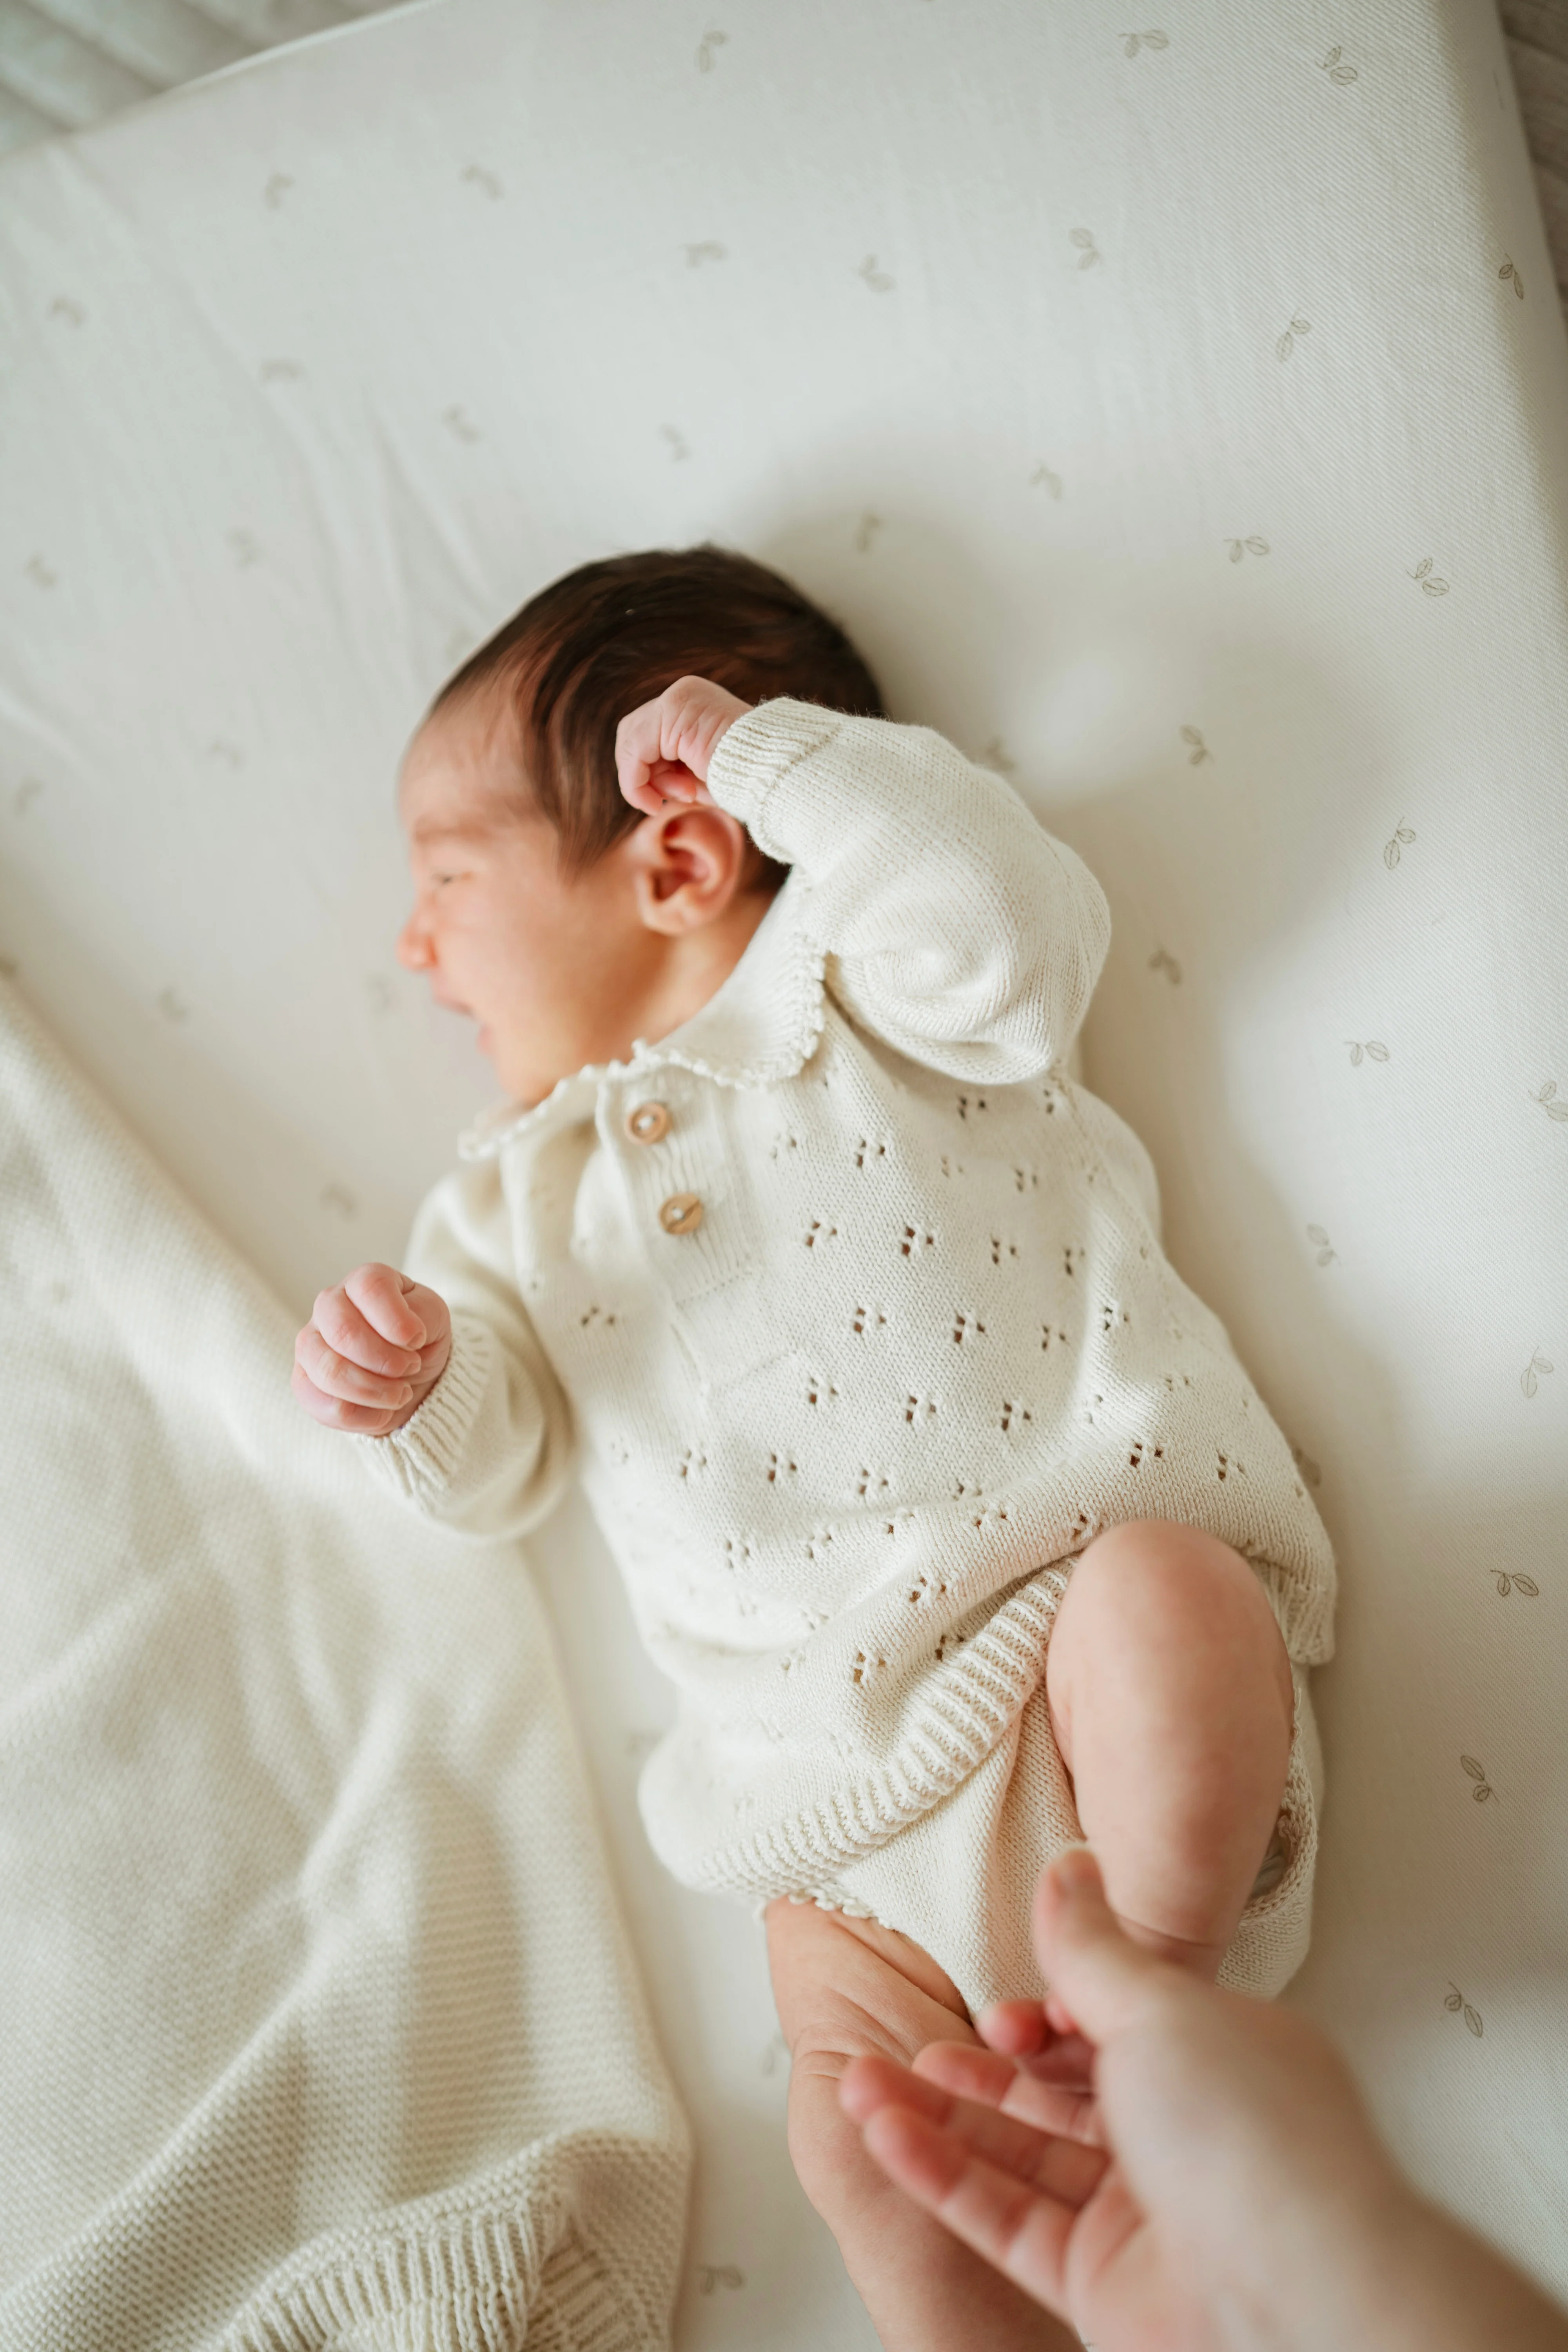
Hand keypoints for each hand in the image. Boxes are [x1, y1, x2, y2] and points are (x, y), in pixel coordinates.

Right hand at [292, 1263, 450, 1435]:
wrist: (409, 1377)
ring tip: (401, 1393)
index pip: (371, 1287)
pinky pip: (327, 1407)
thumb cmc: (419, 1339)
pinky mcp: (304, 1382)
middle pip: (345, 1332)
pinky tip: (383, 1411)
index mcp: (363, 1281)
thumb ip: (423, 1315)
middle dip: (387, 1361)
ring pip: (331, 1373)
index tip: (417, 1340)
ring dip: (376, 1392)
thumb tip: (405, 1335)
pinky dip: (365, 1418)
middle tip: (412, 1368)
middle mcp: (329, 1305)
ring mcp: (310, 1344)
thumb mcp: (434, 1318)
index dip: (397, 1320)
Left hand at [615, 675, 752, 816]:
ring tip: (684, 796)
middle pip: (633, 733)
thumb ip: (673, 770)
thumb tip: (642, 785)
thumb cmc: (746, 782)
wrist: (774, 773)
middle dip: (643, 773)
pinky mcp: (673, 708)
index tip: (668, 799)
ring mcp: (678, 697)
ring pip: (630, 740)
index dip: (648, 772)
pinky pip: (634, 748)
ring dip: (645, 781)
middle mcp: (684, 693)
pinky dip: (635, 781)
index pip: (648, 735)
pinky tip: (654, 802)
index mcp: (695, 706)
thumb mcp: (702, 774)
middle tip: (664, 800)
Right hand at [840, 1847, 1418, 2351]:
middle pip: (1055, 2092)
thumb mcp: (1162, 2010)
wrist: (1300, 2303)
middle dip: (976, 2064)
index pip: (1113, 2022)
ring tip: (866, 2084)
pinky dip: (943, 2177)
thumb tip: (1070, 1870)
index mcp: (1218, 2059)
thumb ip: (1094, 1948)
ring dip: (938, 2117)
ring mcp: (1143, 2213)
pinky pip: (1005, 2219)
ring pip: (1018, 2155)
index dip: (1048, 2010)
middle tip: (910, 2042)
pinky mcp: (1104, 2282)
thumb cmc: (1262, 2152)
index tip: (999, 2002)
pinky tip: (892, 2138)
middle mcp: (1185, 2134)